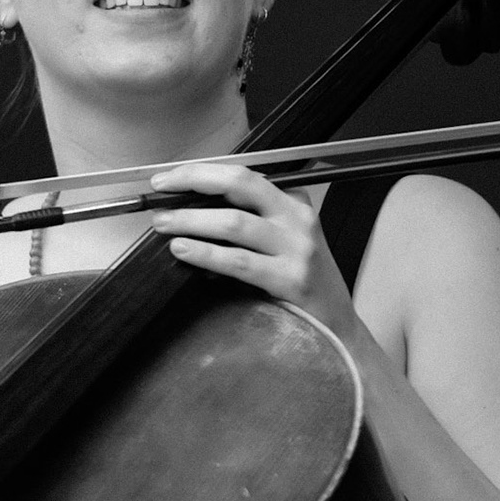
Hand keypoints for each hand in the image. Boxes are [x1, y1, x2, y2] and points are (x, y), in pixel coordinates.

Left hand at [148, 163, 358, 335]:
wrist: (339, 328)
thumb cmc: (304, 285)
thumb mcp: (285, 242)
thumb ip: (252, 223)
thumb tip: (192, 214)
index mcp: (294, 203)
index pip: (244, 175)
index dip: (202, 172)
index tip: (170, 177)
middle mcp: (297, 219)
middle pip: (241, 184)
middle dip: (194, 181)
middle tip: (160, 189)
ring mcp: (297, 248)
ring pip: (234, 222)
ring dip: (191, 220)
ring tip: (163, 224)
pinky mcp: (290, 279)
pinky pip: (239, 262)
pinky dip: (206, 254)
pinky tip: (184, 250)